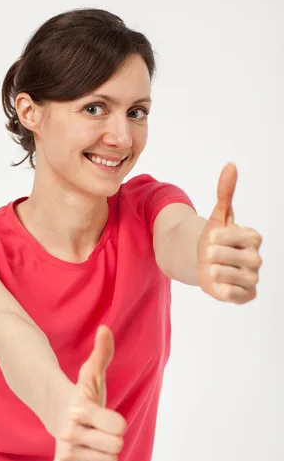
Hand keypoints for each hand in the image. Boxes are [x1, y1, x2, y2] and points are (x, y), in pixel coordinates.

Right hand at [52, 325, 126, 460]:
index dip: (118, 422)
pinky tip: (85, 455)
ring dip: (103, 453)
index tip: (106, 415)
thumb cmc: (83, 394)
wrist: (57, 413)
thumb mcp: (93, 374)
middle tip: (99, 429)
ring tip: (91, 440)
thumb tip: (105, 328)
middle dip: (112, 439)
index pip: (119, 426)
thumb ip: (102, 352)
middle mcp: (70, 431)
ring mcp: (65, 450)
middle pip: (116, 447)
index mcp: (81, 409)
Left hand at [197, 163, 262, 303]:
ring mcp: (252, 278)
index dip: (222, 237)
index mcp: (253, 238)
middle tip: (208, 254)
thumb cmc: (214, 238)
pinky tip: (216, 284)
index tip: (211, 238)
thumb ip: (225, 192)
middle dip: (218, 255)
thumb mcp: (218, 215)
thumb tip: (231, 165)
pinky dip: (225, 290)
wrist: (204, 262)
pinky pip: (237, 295)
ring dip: (218, 271)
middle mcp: (256, 258)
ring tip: (210, 268)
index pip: (242, 236)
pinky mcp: (245, 295)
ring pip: (238, 277)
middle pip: (241, 258)